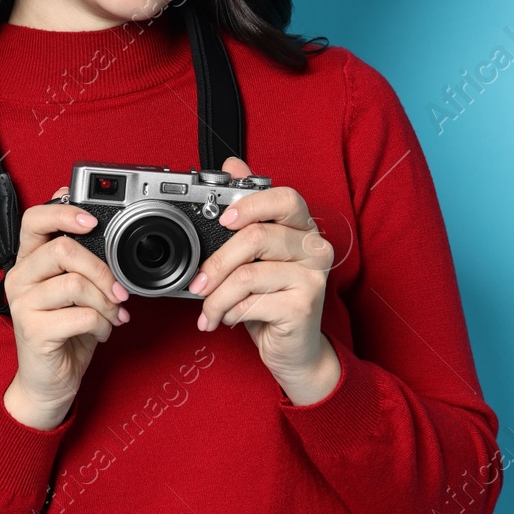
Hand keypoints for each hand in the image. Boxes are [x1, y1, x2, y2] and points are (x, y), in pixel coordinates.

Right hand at [2, 186, 131, 429]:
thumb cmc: (66, 331)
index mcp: (28, 260)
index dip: (64, 212)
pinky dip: (101, 325)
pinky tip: (100, 332)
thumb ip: (82, 260)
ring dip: (105, 302)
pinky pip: (81, 315)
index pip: (34, 219)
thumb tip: (104, 229)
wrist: (49, 382)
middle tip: (118, 290)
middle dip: (101, 269)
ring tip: (111, 316)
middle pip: (62, 249)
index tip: (94, 222)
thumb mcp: (76, 290)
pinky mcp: (33, 330)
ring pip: (75, 283)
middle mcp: (19, 277)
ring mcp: (23, 304)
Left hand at [190, 157, 340, 404]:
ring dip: (217, 296)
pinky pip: (252, 302)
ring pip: (248, 275)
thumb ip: (248, 209)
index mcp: (303, 228)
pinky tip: (229, 319)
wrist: (295, 350)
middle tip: (197, 283)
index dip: (250, 204)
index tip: (221, 219)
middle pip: (256, 237)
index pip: (284, 198)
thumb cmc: (273, 298)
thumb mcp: (257, 254)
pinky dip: (230, 313)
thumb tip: (233, 163)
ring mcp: (314, 277)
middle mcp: (315, 248)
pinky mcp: (305, 306)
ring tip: (209, 309)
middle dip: (216, 262)